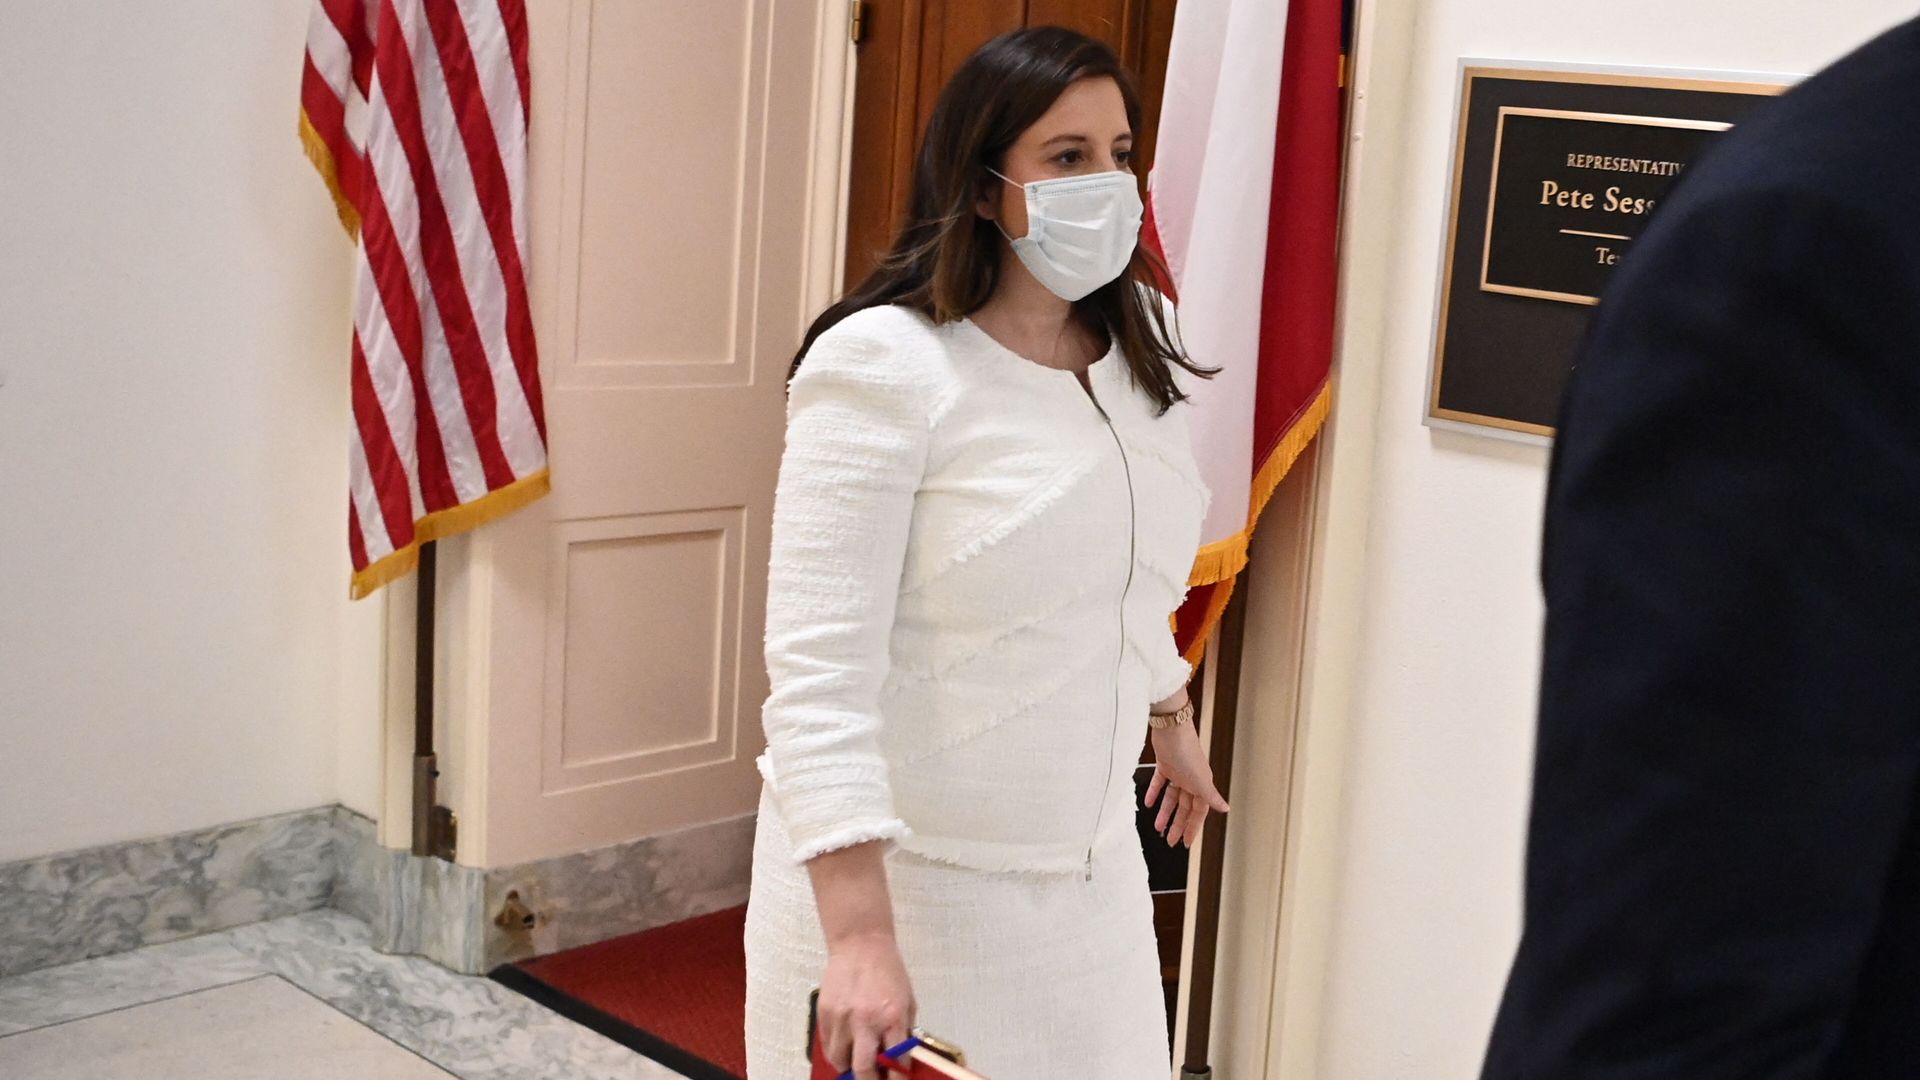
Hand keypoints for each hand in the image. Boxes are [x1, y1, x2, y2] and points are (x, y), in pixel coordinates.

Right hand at [816, 931, 915, 1079]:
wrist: (860, 944)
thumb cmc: (887, 970)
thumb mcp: (907, 1000)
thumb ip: (903, 1030)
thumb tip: (899, 1058)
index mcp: (892, 1016)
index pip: (895, 1061)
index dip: (896, 1078)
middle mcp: (866, 1020)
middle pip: (863, 1069)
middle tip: (873, 1079)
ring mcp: (842, 1017)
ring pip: (840, 1060)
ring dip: (849, 1066)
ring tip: (857, 1061)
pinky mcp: (825, 1013)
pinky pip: (828, 1044)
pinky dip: (836, 1051)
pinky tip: (845, 1047)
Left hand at [1146, 720, 1229, 846]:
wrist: (1171, 728)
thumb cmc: (1188, 751)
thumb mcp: (1200, 779)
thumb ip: (1210, 796)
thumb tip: (1225, 809)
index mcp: (1201, 785)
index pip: (1198, 812)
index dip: (1193, 828)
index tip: (1187, 843)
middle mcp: (1190, 780)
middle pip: (1184, 808)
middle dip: (1178, 825)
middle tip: (1170, 840)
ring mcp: (1178, 772)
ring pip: (1171, 798)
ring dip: (1165, 812)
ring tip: (1157, 826)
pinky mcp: (1165, 764)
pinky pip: (1159, 783)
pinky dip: (1153, 793)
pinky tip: (1147, 803)